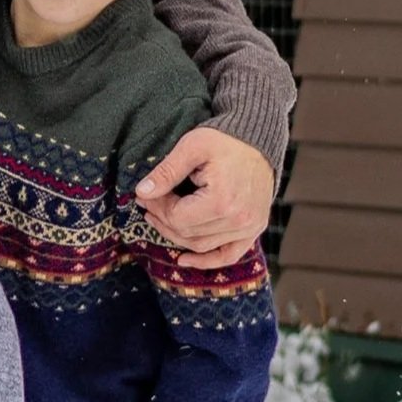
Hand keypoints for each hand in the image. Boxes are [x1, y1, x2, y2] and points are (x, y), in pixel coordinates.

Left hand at [134, 126, 274, 269]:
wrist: (260, 140)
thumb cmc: (226, 140)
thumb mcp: (192, 147)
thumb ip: (166, 172)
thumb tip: (142, 193)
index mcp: (222, 201)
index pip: (177, 217)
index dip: (156, 208)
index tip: (144, 196)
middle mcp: (238, 220)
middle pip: (187, 233)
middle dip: (162, 220)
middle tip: (148, 205)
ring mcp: (249, 227)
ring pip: (202, 245)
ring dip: (177, 237)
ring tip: (160, 220)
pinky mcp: (255, 229)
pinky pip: (228, 255)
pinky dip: (207, 261)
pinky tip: (184, 260)